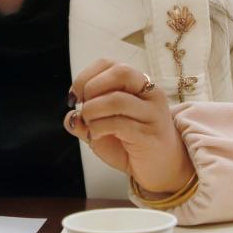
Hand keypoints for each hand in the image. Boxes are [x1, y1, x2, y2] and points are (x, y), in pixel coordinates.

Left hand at [64, 59, 195, 194]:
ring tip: (90, 125)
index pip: (110, 64)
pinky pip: (119, 124)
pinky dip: (99, 128)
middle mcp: (150, 93)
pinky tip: (96, 135)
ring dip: (92, 111)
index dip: (86, 76)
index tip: (75, 96)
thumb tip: (70, 117)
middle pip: (120, 72)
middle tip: (84, 107)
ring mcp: (153, 113)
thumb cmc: (133, 143)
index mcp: (138, 84)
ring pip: (117, 99)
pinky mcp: (150, 134)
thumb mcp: (103, 128)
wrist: (161, 168)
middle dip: (92, 88)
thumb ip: (85, 120)